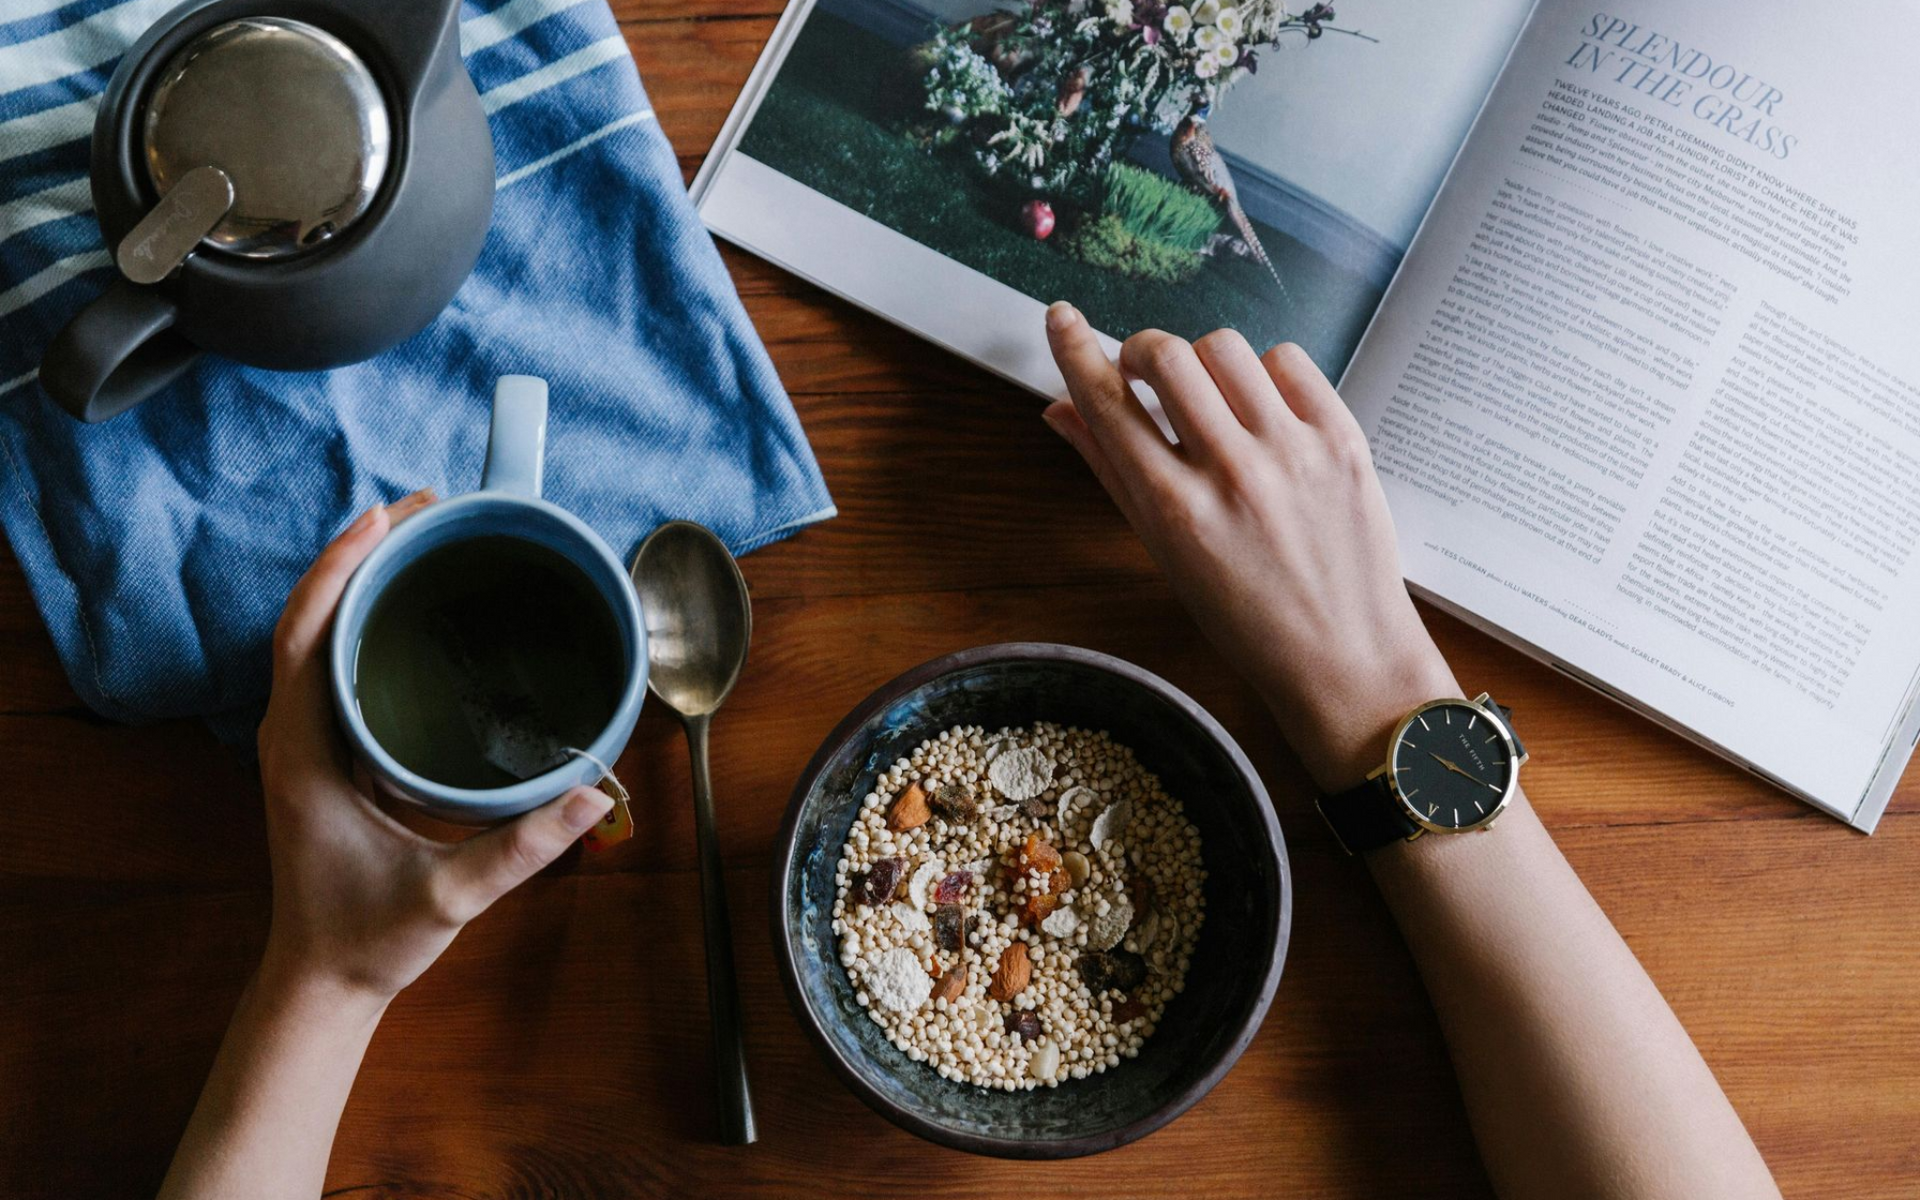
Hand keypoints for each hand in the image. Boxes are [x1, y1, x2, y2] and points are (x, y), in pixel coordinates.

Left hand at [254, 490, 612, 1005]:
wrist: (323, 981)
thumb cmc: (369, 938)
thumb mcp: (449, 895)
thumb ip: (521, 847)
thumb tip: (594, 795)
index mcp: (304, 753)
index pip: (305, 635)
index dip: (340, 567)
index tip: (387, 516)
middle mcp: (294, 735)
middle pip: (310, 617)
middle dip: (361, 553)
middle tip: (428, 508)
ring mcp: (305, 742)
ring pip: (317, 635)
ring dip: (361, 580)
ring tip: (423, 537)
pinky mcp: (324, 753)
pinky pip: (334, 664)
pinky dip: (365, 620)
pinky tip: (412, 608)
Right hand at [1042, 303, 1457, 787]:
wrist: (1345, 657)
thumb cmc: (1246, 618)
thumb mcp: (1164, 554)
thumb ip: (1111, 473)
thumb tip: (1060, 409)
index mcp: (1175, 510)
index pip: (1107, 403)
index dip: (1075, 350)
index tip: (1061, 318)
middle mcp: (1231, 473)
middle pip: (1166, 355)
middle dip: (1142, 351)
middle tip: (1144, 373)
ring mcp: (1292, 451)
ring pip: (1225, 347)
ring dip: (1203, 361)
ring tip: (1211, 398)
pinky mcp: (1342, 439)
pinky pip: (1288, 361)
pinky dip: (1264, 372)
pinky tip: (1262, 408)